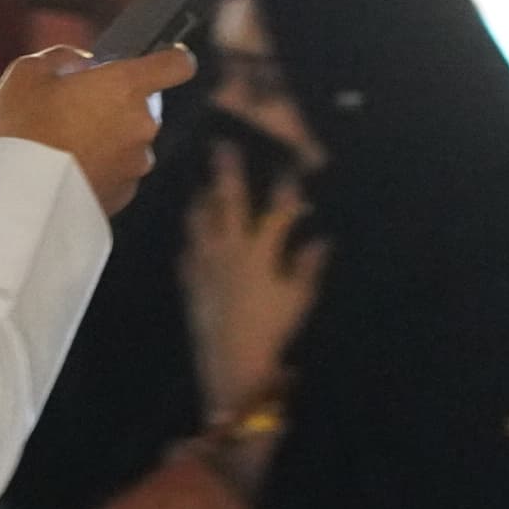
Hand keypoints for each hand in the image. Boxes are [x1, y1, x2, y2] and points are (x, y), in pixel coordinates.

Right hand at [0, 46, 181, 216]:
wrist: (19, 199)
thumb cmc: (23, 128)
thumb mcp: (29, 73)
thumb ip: (65, 58)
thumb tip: (82, 64)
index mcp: (126, 86)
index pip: (177, 64)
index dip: (170, 59)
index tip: (158, 60)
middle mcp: (142, 124)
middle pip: (142, 105)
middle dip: (115, 104)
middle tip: (71, 111)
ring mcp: (137, 163)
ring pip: (129, 140)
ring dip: (107, 139)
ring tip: (62, 146)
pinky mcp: (125, 194)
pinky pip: (118, 171)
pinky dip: (100, 168)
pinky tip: (66, 170)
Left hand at [181, 140, 325, 418]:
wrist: (231, 361)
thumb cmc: (272, 329)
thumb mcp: (298, 298)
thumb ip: (307, 266)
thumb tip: (320, 240)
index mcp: (260, 252)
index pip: (275, 213)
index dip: (284, 191)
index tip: (287, 167)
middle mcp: (230, 251)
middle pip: (227, 204)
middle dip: (227, 174)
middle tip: (221, 147)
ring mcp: (205, 265)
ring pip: (200, 223)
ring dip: (202, 203)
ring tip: (200, 188)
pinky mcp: (190, 282)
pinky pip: (188, 254)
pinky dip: (191, 242)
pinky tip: (192, 239)